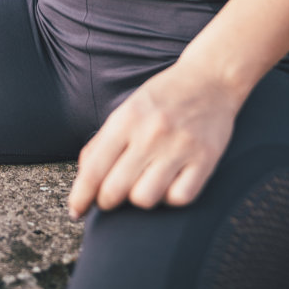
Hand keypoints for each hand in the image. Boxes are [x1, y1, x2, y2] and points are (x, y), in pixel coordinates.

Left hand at [66, 59, 244, 218]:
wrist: (212, 78)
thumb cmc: (164, 97)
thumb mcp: (127, 109)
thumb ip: (102, 142)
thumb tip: (84, 179)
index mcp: (127, 119)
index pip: (94, 170)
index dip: (80, 197)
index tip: (76, 211)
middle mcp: (152, 133)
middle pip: (115, 190)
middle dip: (106, 202)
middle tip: (110, 199)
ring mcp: (180, 147)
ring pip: (145, 199)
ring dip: (139, 199)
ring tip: (143, 185)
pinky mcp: (205, 159)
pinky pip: (179, 198)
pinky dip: (170, 198)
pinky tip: (169, 185)